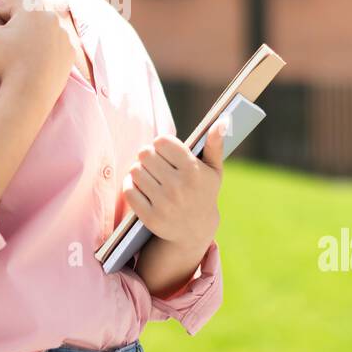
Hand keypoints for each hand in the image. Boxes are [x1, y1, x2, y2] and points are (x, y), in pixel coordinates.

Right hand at [0, 0, 72, 103]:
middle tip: (7, 50)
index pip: (8, 10)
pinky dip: (45, 53)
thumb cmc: (8, 62)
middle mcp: (52, 19)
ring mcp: (64, 37)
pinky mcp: (70, 53)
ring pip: (41, 34)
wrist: (30, 93)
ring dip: (30, 41)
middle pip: (26, 21)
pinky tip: (35, 64)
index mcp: (33, 10)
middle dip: (15, 32)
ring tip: (21, 59)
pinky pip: (54, 48)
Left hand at [121, 123, 223, 251]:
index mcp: (193, 171)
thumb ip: (215, 144)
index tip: (165, 150)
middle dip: (148, 156)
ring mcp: (164, 203)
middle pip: (145, 154)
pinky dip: (131, 186)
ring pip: (135, 170)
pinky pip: (129, 190)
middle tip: (154, 162)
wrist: (195, 231)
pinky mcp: (150, 217)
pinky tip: (141, 187)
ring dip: (139, 170)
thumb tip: (222, 120)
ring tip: (148, 174)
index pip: (161, 141)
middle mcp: (178, 187)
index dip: (161, 143)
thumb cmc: (203, 192)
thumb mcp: (214, 170)